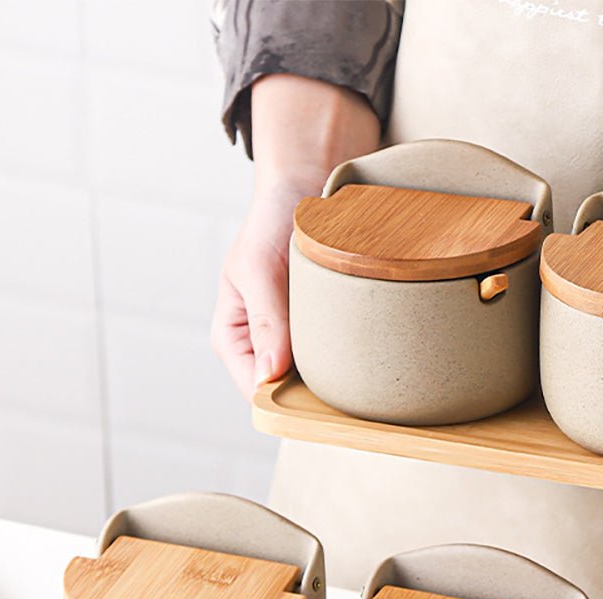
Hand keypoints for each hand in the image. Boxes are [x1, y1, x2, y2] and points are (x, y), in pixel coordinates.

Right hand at [211, 75, 379, 397]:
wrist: (305, 188)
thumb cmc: (271, 223)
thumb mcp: (259, 270)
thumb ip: (265, 322)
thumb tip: (268, 376)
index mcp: (234, 337)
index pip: (254, 390)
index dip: (281, 404)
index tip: (316, 406)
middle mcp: (263, 346)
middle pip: (287, 394)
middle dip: (312, 399)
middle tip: (348, 399)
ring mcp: (294, 341)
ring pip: (314, 381)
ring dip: (335, 382)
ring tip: (361, 378)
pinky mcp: (322, 330)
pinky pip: (335, 359)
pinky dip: (350, 361)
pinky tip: (368, 360)